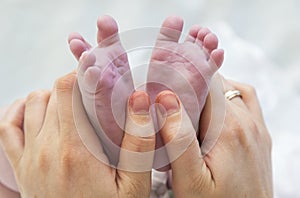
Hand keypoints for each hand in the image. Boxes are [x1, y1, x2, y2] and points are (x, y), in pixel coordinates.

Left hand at [0, 72, 154, 196]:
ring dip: (52, 96)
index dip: (81, 72)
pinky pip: (8, 127)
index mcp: (74, 150)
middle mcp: (45, 149)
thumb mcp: (134, 187)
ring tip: (75, 105)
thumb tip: (139, 101)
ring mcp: (29, 158)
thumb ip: (138, 143)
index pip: (67, 89)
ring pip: (32, 104)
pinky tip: (38, 112)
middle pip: (52, 93)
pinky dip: (21, 111)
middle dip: (75, 85)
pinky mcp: (21, 168)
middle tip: (95, 93)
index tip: (97, 71)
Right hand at [144, 75, 272, 196]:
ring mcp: (257, 128)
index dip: (185, 76)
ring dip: (209, 88)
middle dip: (193, 81)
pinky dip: (227, 96)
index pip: (207, 82)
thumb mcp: (191, 182)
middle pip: (219, 84)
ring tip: (188, 99)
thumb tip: (167, 99)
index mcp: (228, 130)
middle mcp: (247, 123)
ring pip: (231, 89)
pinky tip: (213, 108)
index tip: (166, 79)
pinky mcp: (259, 135)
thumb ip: (179, 140)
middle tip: (171, 90)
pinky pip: (245, 100)